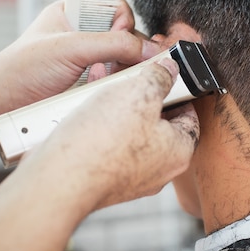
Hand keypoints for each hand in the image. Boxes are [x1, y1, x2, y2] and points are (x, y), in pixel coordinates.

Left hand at [0, 0, 161, 113]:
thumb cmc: (20, 70)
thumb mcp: (70, 48)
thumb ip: (113, 44)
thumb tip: (150, 50)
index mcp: (73, 13)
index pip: (114, 6)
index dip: (123, 19)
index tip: (123, 33)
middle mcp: (82, 36)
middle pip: (124, 35)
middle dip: (127, 49)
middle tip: (125, 61)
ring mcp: (87, 62)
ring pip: (122, 60)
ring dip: (121, 70)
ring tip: (105, 77)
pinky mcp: (88, 87)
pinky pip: (114, 82)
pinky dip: (114, 86)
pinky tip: (100, 89)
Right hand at [25, 58, 199, 209]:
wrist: (60, 179)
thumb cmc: (104, 141)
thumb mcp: (140, 92)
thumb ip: (160, 77)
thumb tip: (168, 70)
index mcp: (178, 152)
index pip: (189, 117)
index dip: (178, 92)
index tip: (164, 77)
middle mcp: (158, 170)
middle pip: (158, 125)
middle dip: (142, 98)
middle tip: (129, 81)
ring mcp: (130, 178)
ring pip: (130, 134)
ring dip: (118, 110)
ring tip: (102, 92)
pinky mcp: (103, 180)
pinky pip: (108, 147)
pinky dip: (99, 128)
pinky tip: (84, 112)